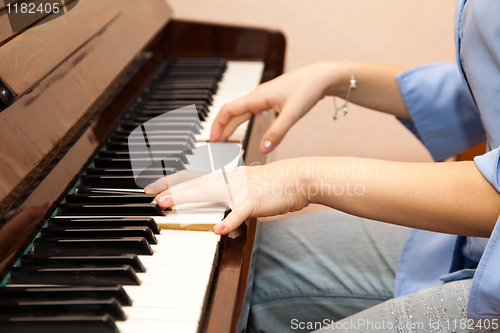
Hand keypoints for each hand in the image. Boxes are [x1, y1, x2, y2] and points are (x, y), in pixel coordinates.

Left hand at [144, 159, 310, 234]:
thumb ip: (233, 202)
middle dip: (170, 188)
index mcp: (228, 177)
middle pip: (195, 183)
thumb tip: (222, 220)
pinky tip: (218, 230)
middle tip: (150, 194)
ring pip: (209, 192)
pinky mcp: (256, 201)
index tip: (154, 185)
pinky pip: (240, 212)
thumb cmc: (276, 184)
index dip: (173, 181)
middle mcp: (230, 180)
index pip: (195, 177)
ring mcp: (242, 189)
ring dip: (186, 197)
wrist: (299, 177)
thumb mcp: (249, 190)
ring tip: (166, 203)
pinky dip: (229, 221)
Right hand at [210, 62, 343, 153]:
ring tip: (225, 140)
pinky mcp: (271, 100)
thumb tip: (263, 150)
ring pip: (241, 113)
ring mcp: (263, 98)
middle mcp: (257, 96)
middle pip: (232, 113)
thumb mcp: (292, 114)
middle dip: (221, 129)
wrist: (322, 76)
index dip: (218, 125)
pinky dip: (242, 122)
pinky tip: (244, 129)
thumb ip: (277, 133)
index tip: (212, 140)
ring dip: (231, 126)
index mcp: (257, 97)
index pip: (228, 110)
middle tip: (215, 146)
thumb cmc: (308, 89)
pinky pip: (250, 112)